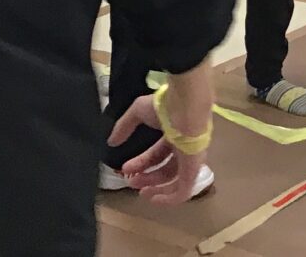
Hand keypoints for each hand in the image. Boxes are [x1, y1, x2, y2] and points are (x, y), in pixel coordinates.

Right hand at [108, 87, 210, 204]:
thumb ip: (125, 126)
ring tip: (141, 192)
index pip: (158, 154)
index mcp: (174, 134)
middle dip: (148, 177)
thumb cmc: (165, 106)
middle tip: (130, 181)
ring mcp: (190, 159)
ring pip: (174, 180)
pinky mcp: (193, 169)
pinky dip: (170, 198)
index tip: (125, 168)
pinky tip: (154, 199)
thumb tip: (111, 142)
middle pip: (166, 168)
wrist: (186, 106)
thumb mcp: (139, 111)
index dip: (141, 163)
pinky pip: (184, 190)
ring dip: (157, 188)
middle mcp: (184, 148)